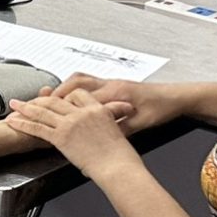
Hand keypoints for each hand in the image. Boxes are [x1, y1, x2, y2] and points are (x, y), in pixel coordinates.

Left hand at [7, 86, 138, 175]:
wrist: (118, 167)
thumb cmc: (120, 155)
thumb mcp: (116, 131)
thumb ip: (103, 124)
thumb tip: (99, 128)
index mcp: (98, 109)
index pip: (76, 94)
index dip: (63, 96)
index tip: (55, 97)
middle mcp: (82, 113)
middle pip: (55, 100)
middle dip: (38, 99)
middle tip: (27, 99)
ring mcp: (70, 124)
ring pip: (42, 111)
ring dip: (25, 107)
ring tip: (14, 105)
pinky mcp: (61, 137)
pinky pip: (37, 127)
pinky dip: (22, 123)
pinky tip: (14, 122)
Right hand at [51, 73, 178, 133]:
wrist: (176, 97)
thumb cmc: (161, 108)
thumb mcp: (140, 124)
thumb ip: (118, 128)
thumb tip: (101, 136)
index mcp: (114, 93)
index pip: (80, 97)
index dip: (61, 105)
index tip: (46, 112)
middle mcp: (109, 84)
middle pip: (74, 82)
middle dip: (55, 93)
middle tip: (39, 102)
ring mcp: (111, 83)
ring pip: (80, 80)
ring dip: (64, 88)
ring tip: (50, 97)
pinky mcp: (114, 85)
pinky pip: (89, 83)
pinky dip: (76, 88)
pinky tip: (72, 98)